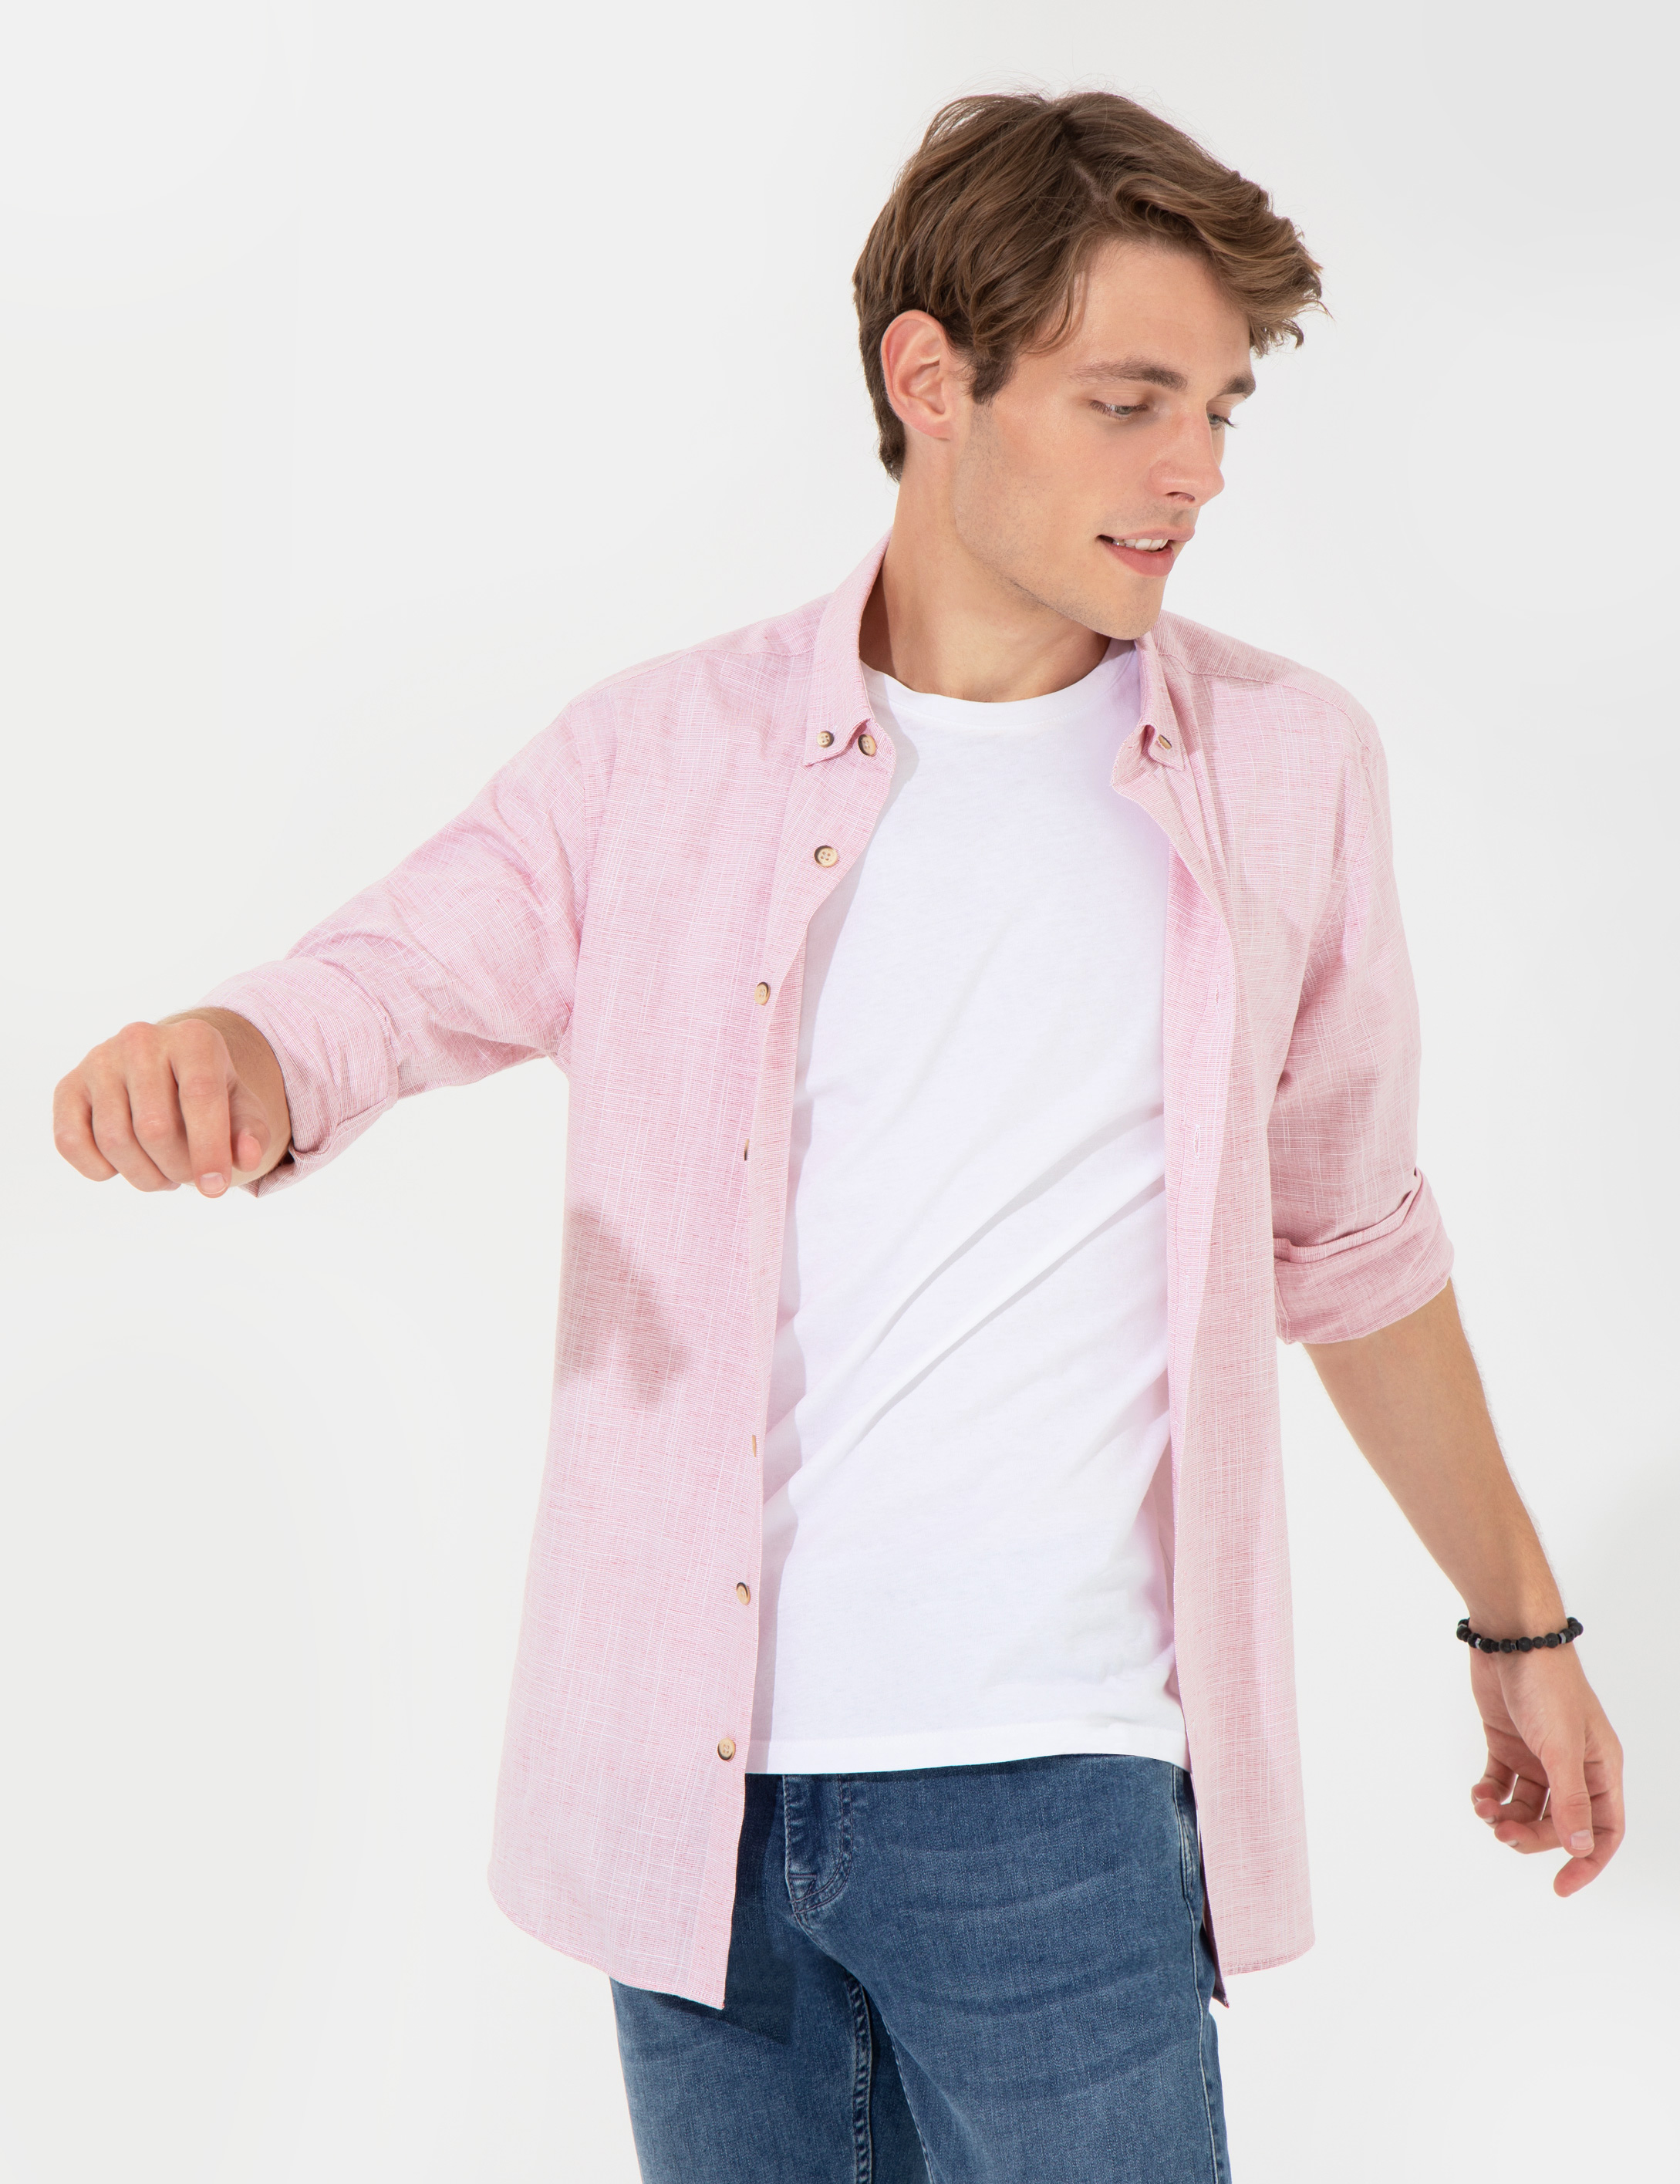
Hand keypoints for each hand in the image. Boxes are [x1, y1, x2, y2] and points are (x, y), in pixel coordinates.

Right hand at [53, 1014, 282, 1197]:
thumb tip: (248, 1157)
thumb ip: (251, 1132)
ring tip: (165, 1173)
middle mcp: (141, 1039)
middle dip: (177, 1167)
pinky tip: (123, 1167)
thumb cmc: (209, 1094)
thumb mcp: (241, 1108)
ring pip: (114, 1140)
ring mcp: (99, 1060)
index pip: (200, 1096)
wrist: (167, 1071)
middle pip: (155, 1127)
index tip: (216, 1188)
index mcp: (193, 1038)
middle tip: (189, 1176)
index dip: (208, 1150)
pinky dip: (99, 1170)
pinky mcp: (68, 1085)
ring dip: (144, 1176)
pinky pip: (71, 1142)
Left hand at [1468, 1644, 1623, 1895]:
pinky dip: (1489, 1795)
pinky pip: (1502, 1785)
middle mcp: (1573, 1766)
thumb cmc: (1548, 1685)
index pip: (1604, 1829)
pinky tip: (1479, 1795)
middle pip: (1559, 1824)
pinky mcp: (1508, 1744)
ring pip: (1527, 1808)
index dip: (1587, 1862)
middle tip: (1503, 1834)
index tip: (1560, 1886)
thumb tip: (1582, 1848)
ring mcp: (1539, 1756)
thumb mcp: (1561, 1747)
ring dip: (1506, 1817)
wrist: (1511, 1638)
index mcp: (1600, 1768)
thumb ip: (1571, 1799)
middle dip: (1532, 1836)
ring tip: (1486, 1810)